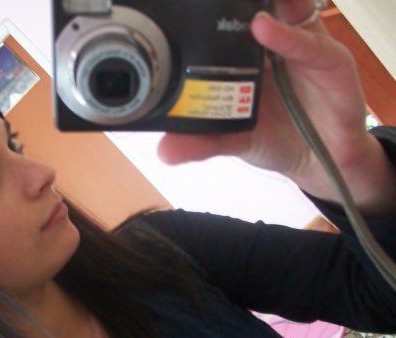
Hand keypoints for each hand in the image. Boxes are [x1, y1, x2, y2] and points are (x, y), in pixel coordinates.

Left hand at [158, 0, 395, 215]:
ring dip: (265, 0)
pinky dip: (287, 36)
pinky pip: (310, 44)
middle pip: (258, 4)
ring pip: (287, 8)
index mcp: (249, 55)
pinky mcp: (331, 62)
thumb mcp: (233, 139)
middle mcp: (276, 43)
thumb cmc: (276, 137)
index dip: (214, 7)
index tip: (181, 2)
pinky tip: (264, 29)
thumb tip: (165, 151)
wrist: (320, 162)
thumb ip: (203, 141)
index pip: (230, 19)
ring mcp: (304, 47)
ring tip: (242, 7)